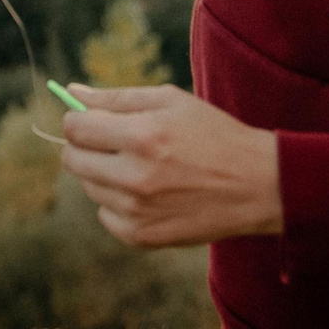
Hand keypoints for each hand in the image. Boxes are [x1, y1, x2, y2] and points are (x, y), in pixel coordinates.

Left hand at [60, 84, 283, 247]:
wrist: (257, 185)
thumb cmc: (214, 134)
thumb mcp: (171, 102)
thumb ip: (117, 97)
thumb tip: (72, 92)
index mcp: (142, 136)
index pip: (75, 128)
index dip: (78, 120)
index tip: (91, 121)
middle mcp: (135, 176)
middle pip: (73, 159)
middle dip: (85, 146)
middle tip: (113, 142)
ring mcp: (137, 211)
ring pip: (89, 186)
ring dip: (104, 174)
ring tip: (141, 167)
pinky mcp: (142, 237)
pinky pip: (105, 215)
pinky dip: (118, 203)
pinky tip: (148, 193)